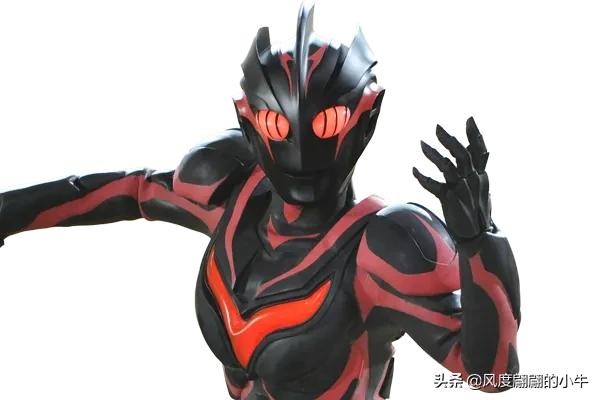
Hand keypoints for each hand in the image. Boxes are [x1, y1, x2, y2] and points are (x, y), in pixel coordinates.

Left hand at [413, 117, 491, 240]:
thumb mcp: (482, 188)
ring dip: (433, 154)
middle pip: (462, 155)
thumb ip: (478, 169)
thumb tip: (477, 151)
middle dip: (449, 140)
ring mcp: (461, 190)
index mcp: (481, 176)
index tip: (469, 119)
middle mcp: (473, 180)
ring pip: (447, 167)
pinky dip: (423, 178)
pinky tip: (414, 170)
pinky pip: (434, 186)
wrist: (477, 235)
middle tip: (437, 128)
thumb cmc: (477, 210)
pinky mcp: (450, 200)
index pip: (479, 152)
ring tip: (421, 144)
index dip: (475, 135)